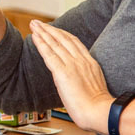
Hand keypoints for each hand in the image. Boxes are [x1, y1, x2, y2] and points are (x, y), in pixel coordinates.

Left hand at [28, 20, 113, 134]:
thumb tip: (75, 80)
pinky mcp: (62, 72)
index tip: (53, 29)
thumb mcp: (94, 85)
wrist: (100, 112)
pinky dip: (41, 44)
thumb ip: (85, 78)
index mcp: (90, 63)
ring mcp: (72, 65)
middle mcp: (81, 60)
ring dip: (43, 32)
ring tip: (34, 25)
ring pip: (55, 44)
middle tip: (38, 23)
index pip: (74, 42)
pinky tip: (34, 37)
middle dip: (50, 29)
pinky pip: (49, 54)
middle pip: (63, 39)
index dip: (62, 34)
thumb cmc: (98, 107)